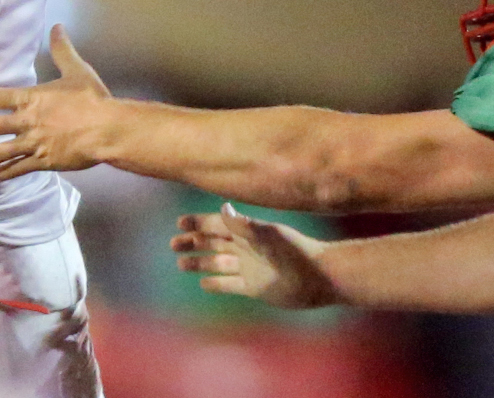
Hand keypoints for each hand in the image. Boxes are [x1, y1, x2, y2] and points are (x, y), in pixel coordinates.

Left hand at [0, 26, 119, 180]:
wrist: (107, 129)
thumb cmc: (92, 99)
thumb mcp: (77, 71)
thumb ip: (62, 50)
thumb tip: (57, 27)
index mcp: (33, 98)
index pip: (0, 96)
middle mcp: (28, 121)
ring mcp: (35, 143)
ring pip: (2, 152)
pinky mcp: (44, 161)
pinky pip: (19, 168)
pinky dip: (5, 173)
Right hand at [171, 204, 337, 308]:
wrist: (319, 278)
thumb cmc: (297, 252)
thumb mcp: (269, 236)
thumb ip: (245, 225)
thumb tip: (222, 208)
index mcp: (249, 232)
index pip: (218, 225)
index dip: (199, 223)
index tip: (179, 223)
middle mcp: (247, 248)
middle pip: (213, 243)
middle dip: (194, 242)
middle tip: (174, 244)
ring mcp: (250, 267)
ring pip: (218, 264)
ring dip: (200, 263)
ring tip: (180, 263)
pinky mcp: (254, 287)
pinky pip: (230, 284)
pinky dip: (217, 283)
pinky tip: (203, 283)